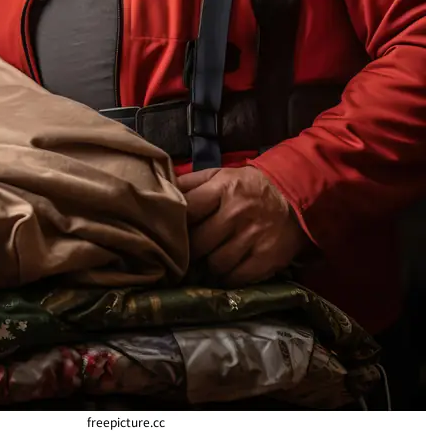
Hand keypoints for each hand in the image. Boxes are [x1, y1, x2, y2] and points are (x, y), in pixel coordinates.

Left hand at [177, 165, 308, 284]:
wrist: (293, 198)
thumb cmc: (247, 187)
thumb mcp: (220, 175)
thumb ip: (190, 183)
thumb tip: (160, 192)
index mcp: (223, 187)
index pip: (187, 210)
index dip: (175, 224)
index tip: (170, 232)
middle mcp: (237, 213)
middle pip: (197, 243)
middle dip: (190, 250)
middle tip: (188, 252)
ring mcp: (252, 238)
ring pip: (215, 264)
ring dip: (209, 265)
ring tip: (210, 258)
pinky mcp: (266, 259)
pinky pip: (235, 278)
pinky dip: (228, 276)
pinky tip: (227, 267)